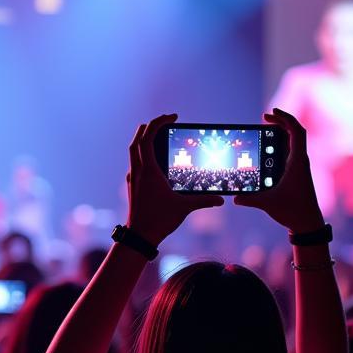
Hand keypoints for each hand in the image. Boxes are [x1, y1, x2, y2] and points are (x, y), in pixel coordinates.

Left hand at [126, 113, 223, 245]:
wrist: (139, 236)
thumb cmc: (159, 221)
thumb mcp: (184, 208)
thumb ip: (204, 201)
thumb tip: (221, 199)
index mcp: (149, 170)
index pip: (148, 137)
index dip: (159, 123)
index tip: (173, 117)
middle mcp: (137, 171)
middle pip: (137, 139)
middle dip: (151, 126)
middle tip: (166, 120)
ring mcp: (132, 178)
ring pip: (133, 150)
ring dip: (144, 138)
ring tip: (158, 134)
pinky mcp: (132, 185)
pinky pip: (135, 162)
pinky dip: (142, 153)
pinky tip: (154, 159)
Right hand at [234, 108, 324, 233]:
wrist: (308, 222)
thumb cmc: (293, 211)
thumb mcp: (268, 204)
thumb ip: (250, 199)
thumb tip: (234, 198)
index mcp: (298, 162)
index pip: (296, 132)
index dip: (285, 118)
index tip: (270, 113)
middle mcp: (301, 161)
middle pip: (295, 132)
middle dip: (281, 122)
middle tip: (265, 118)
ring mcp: (300, 166)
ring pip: (294, 141)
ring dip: (282, 132)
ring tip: (267, 128)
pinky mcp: (297, 173)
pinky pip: (291, 151)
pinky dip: (281, 144)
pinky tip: (269, 149)